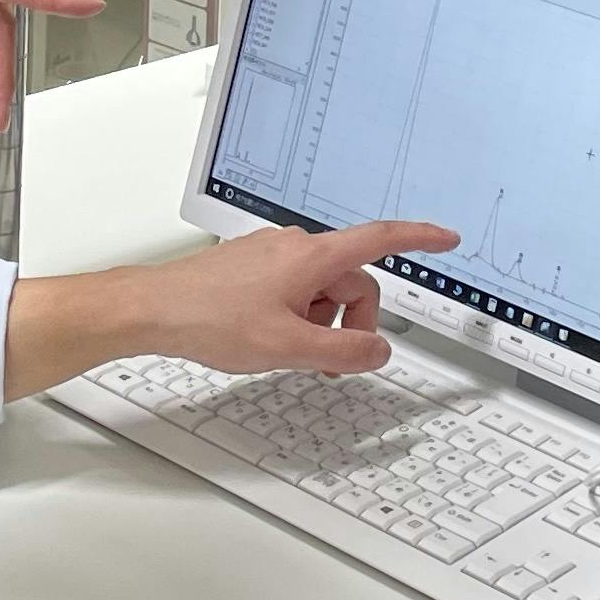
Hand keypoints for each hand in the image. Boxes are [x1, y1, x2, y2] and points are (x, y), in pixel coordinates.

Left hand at [132, 220, 456, 379]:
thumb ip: (343, 351)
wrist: (154, 310)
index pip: (380, 239)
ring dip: (320, 323)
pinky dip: (298, 317)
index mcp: (312, 257)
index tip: (444, 238)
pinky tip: (271, 340)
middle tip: (331, 361)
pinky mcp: (253, 269)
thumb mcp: (288, 347)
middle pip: (351, 280)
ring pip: (321, 290)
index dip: (419, 238)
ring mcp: (272, 256)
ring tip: (289, 351)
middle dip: (352, 322)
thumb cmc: (210, 318)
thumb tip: (377, 349)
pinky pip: (295, 290)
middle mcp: (295, 247)